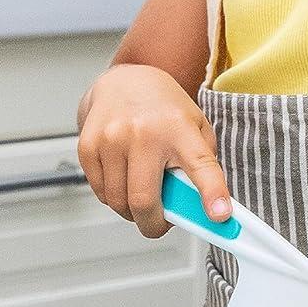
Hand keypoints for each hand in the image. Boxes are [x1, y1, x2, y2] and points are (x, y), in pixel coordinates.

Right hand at [77, 64, 231, 237]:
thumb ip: (202, 165)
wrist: (124, 82)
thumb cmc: (163, 110)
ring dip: (130, 210)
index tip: (219, 216)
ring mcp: (111, 139)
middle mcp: (143, 132)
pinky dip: (112, 196)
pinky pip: (100, 192)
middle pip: (144, 200)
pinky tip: (121, 177)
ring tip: (139, 192)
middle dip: (153, 224)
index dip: (211, 194)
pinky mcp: (88, 146)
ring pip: (118, 201)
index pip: (200, 166)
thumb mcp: (194, 128)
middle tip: (158, 223)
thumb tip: (205, 209)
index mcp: (179, 128)